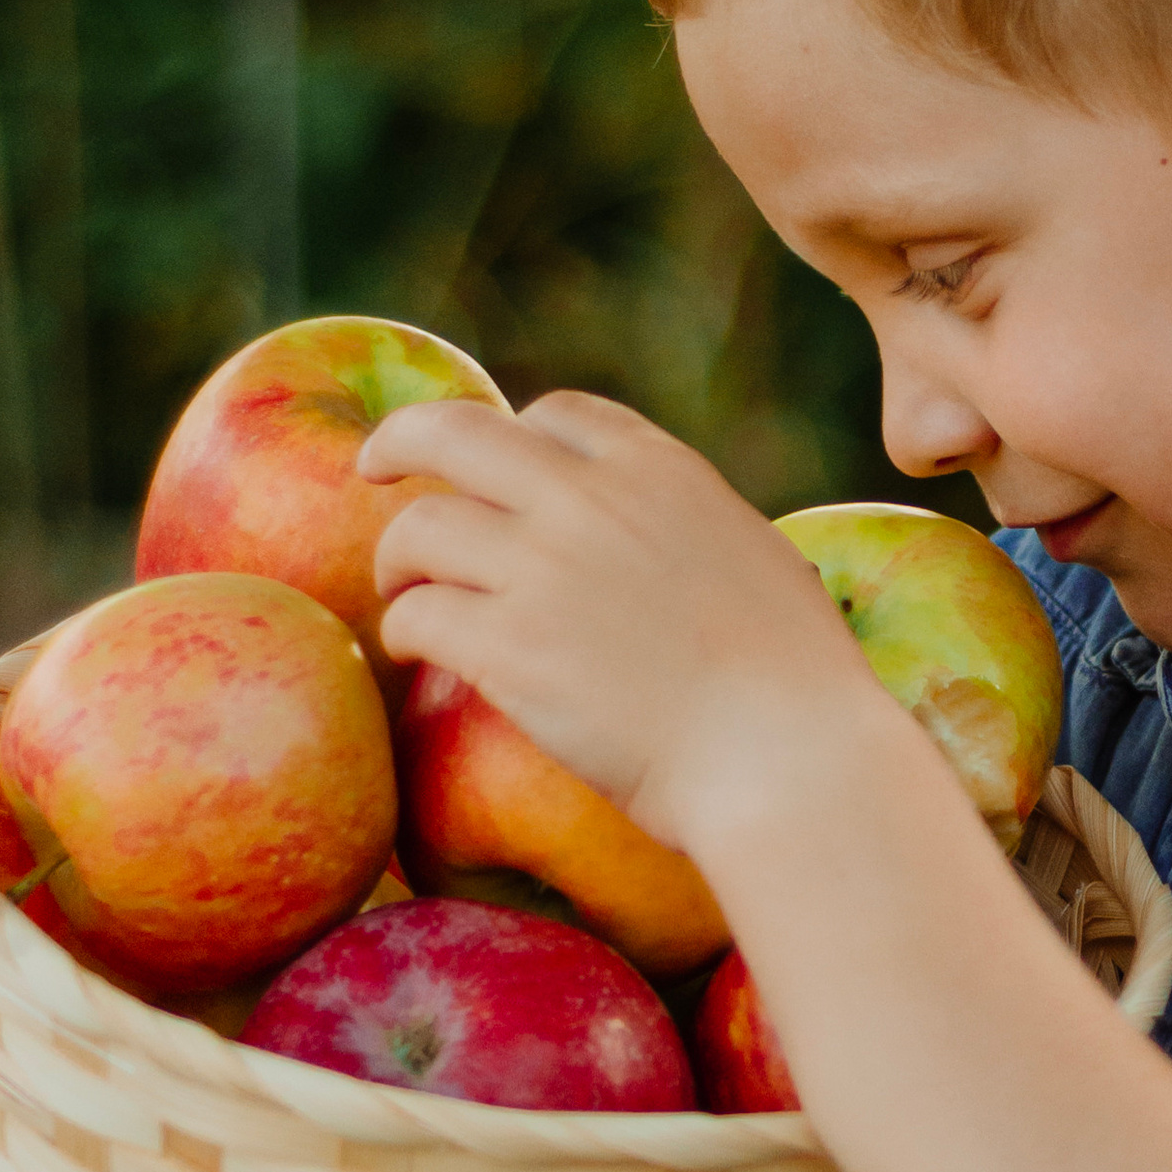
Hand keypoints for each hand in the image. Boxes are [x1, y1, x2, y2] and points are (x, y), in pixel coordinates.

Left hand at [362, 392, 894, 859]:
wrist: (784, 755)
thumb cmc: (797, 682)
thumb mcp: (757, 557)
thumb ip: (696, 529)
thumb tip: (678, 542)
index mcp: (659, 470)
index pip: (558, 416)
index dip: (513, 435)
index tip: (492, 466)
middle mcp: (591, 500)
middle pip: (454, 432)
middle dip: (401, 440)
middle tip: (374, 465)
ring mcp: (543, 569)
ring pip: (419, 527)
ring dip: (396, 557)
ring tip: (402, 589)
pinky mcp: (508, 647)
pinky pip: (416, 615)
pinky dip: (402, 630)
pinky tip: (412, 652)